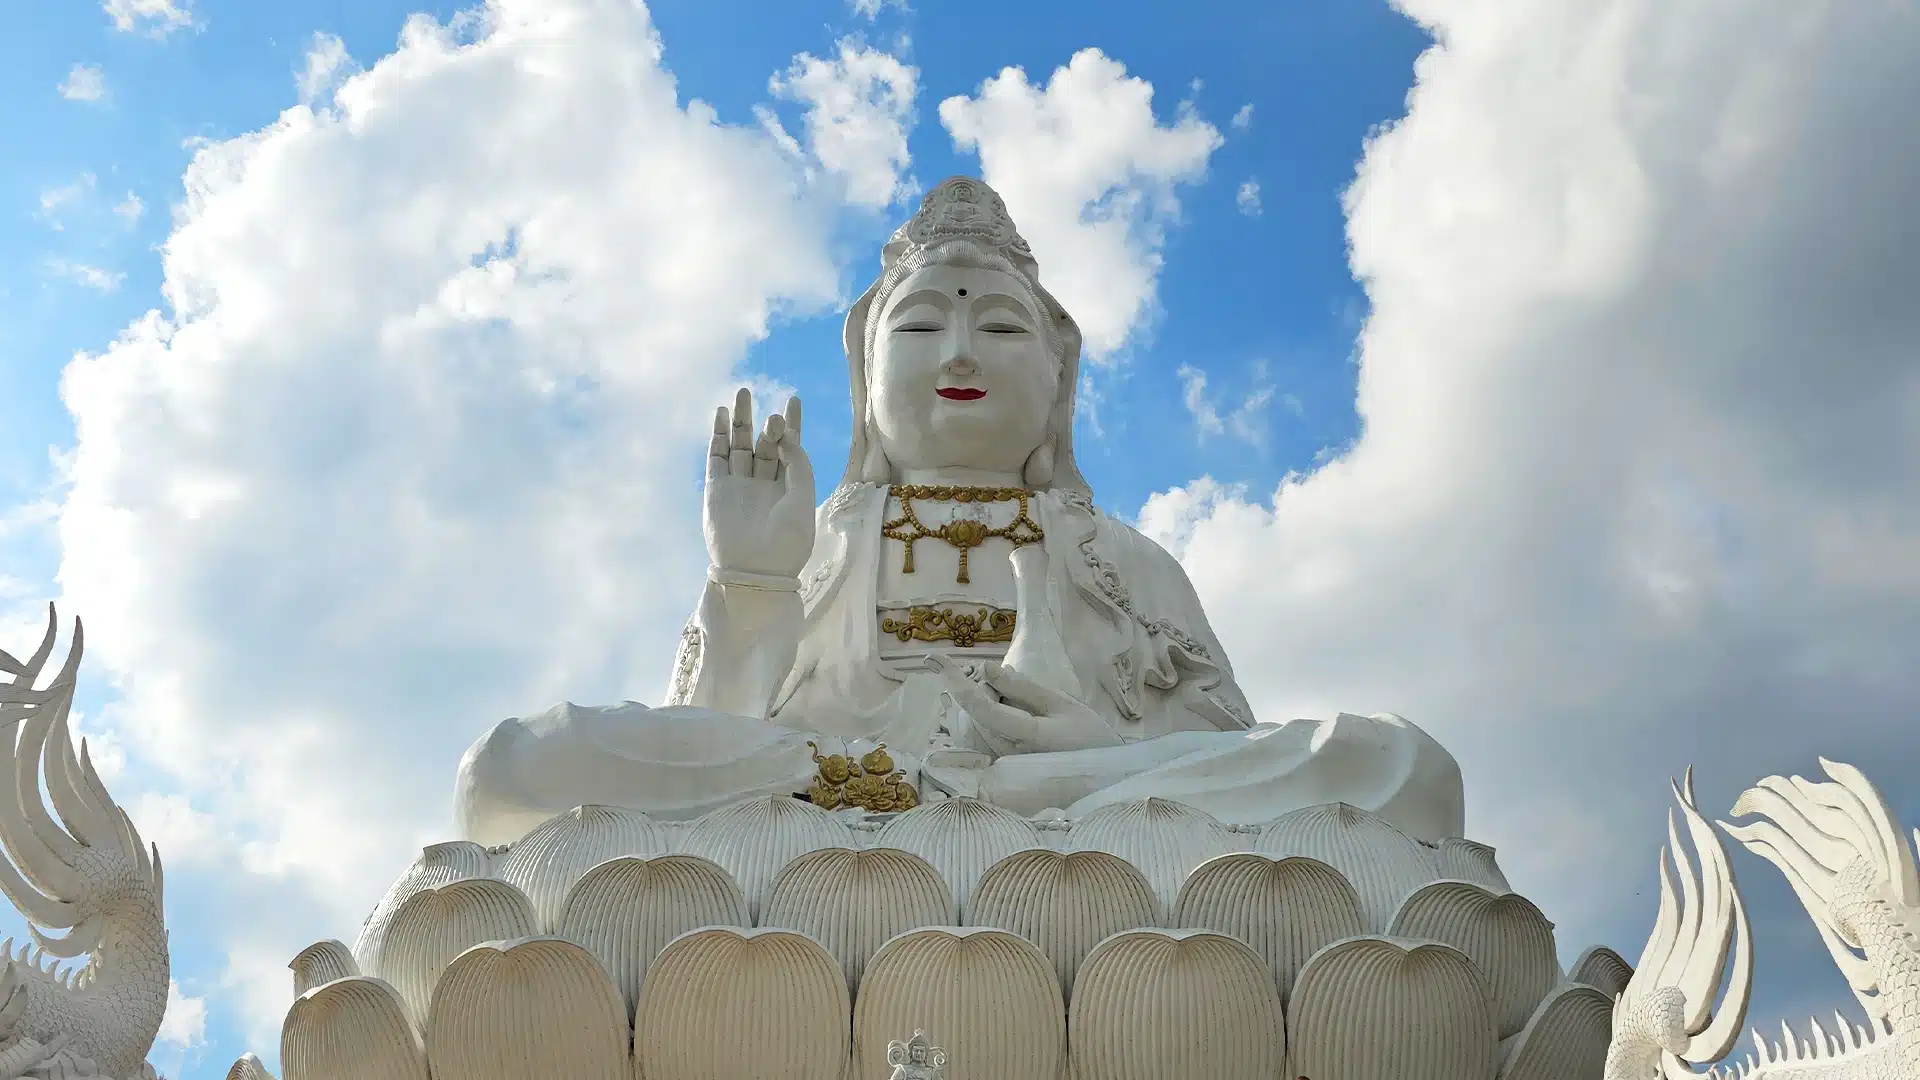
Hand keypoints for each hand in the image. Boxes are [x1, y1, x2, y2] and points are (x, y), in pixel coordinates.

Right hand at [704, 388, 815, 578]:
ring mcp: (739, 486)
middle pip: (765, 443)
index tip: (793, 399)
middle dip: (767, 423)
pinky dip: (718, 435)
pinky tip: (721, 414)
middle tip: (767, 407)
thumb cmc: (786, 543)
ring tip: (741, 394)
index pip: (791, 448)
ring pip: (740, 445)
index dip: (792, 424)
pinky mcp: (717, 490)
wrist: (755, 572)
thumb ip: (799, 465)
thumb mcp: (803, 500)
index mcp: (789, 487)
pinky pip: (717, 456)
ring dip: (740, 420)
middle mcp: (764, 484)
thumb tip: (787, 438)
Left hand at [926, 655, 1120, 754]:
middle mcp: (1012, 756)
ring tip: (1017, 701)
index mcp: (1031, 736)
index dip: (957, 683)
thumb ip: (1022, 688)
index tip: (937, 660)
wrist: (1102, 777)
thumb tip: (986, 669)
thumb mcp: (1061, 704)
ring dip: (986, 703)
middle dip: (983, 689)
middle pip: (978, 714)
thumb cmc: (1087, 736)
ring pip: (978, 726)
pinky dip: (989, 717)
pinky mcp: (1004, 773)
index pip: (983, 709)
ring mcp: (1006, 768)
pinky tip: (1008, 711)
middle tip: (1004, 679)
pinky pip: (985, 738)